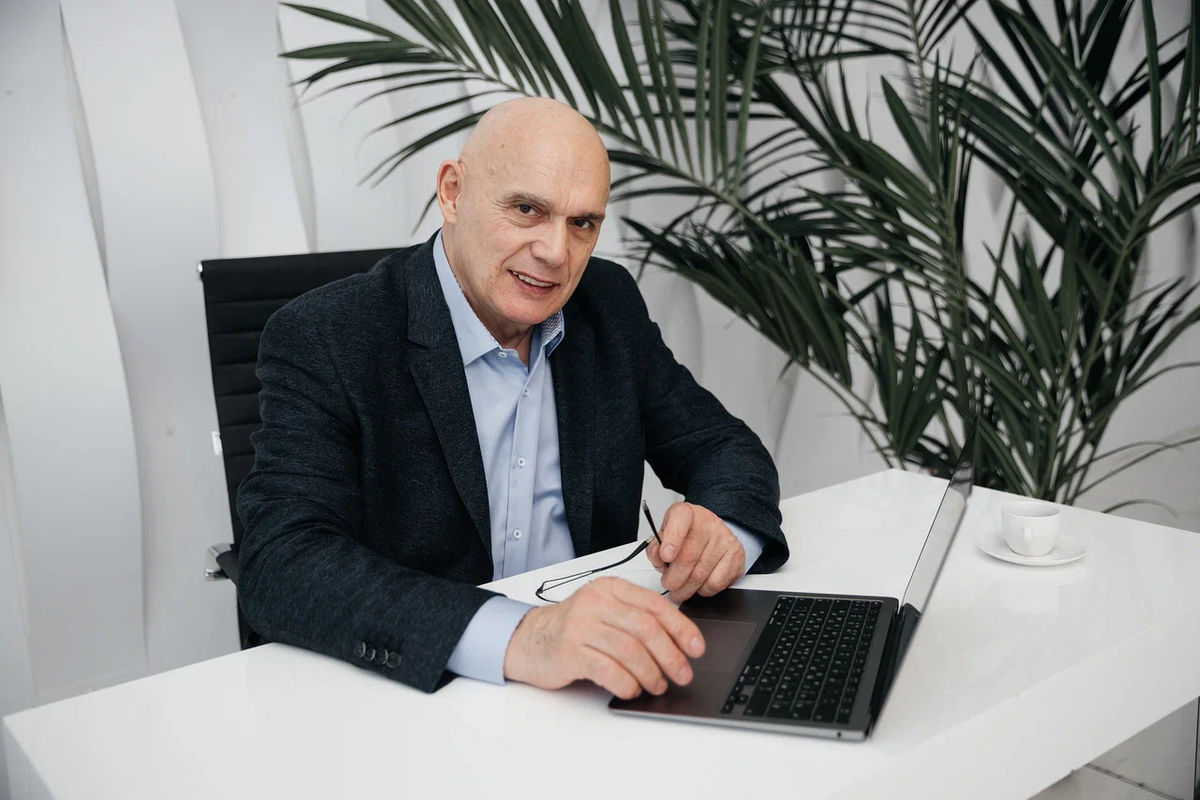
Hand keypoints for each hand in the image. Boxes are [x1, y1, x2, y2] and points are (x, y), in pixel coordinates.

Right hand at [502, 576, 705, 699]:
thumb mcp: (606, 612)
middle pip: (645, 629)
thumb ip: (637, 618)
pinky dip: (626, 683)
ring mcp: (580, 626)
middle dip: (671, 656)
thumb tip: (680, 642)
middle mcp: (595, 603)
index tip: (696, 648)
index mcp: (610, 589)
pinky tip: (631, 689)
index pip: (655, 605)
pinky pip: (608, 670)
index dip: (681, 628)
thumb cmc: (575, 628)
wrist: (529, 639)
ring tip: (657, 686)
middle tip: (683, 674)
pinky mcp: (569, 651)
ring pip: (630, 651)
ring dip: (651, 674)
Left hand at [646, 502, 745, 602]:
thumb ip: (656, 547)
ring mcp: (724, 538)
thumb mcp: (664, 535)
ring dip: (686, 589)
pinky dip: (703, 590)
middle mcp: (707, 522)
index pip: (680, 519)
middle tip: (668, 585)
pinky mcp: (736, 555)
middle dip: (673, 578)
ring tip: (680, 590)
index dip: (672, 540)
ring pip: (700, 574)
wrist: (711, 533)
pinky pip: (716, 583)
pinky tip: (698, 586)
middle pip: (688, 556)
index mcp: (685, 513)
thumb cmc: (685, 536)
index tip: (665, 556)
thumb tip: (658, 560)